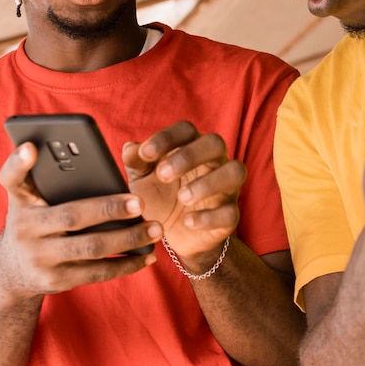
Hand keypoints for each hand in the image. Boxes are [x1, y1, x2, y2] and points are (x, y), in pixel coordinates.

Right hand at [0, 142, 159, 299]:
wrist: (11, 271)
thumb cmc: (37, 217)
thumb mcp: (33, 196)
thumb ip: (55, 175)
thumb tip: (96, 155)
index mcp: (22, 200)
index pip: (12, 178)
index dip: (19, 163)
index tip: (32, 147)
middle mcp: (25, 230)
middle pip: (71, 216)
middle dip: (109, 209)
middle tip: (141, 202)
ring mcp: (40, 259)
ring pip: (91, 248)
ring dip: (128, 239)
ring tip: (156, 228)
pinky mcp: (56, 282)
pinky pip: (97, 273)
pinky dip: (125, 264)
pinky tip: (147, 255)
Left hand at [122, 121, 245, 264]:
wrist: (173, 236)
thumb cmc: (159, 196)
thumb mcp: (141, 179)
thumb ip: (135, 161)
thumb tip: (130, 149)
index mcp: (191, 146)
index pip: (186, 129)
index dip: (167, 138)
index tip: (145, 153)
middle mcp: (214, 161)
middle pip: (215, 143)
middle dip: (189, 156)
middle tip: (162, 175)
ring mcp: (226, 188)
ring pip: (234, 172)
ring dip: (208, 183)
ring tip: (182, 197)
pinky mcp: (230, 216)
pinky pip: (231, 212)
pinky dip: (210, 217)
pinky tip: (188, 221)